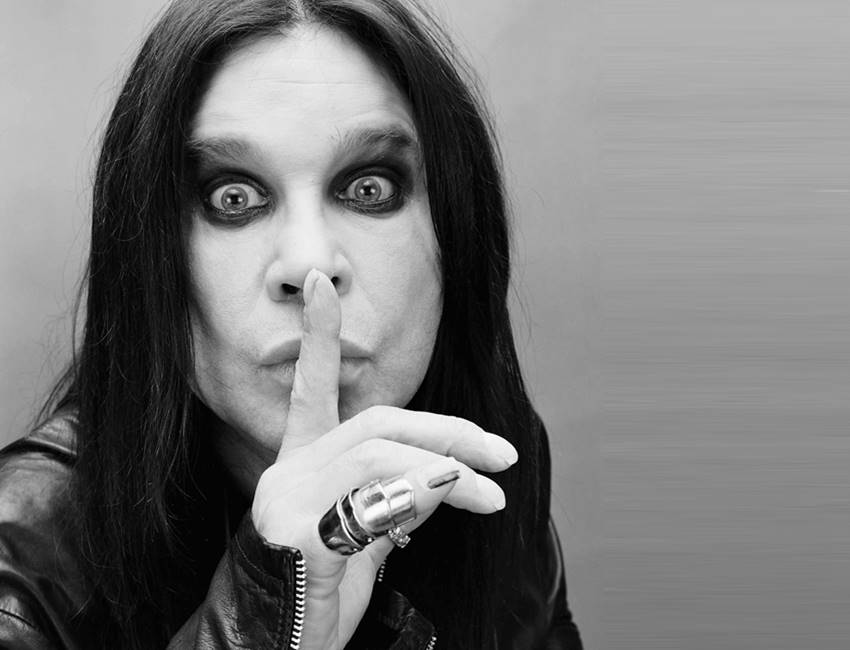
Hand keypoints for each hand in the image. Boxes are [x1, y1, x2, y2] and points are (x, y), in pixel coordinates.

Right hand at [249, 270, 514, 649]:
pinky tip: (449, 499)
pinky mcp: (296, 538)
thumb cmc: (322, 591)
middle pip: (376, 426)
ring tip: (491, 497)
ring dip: (446, 473)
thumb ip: (399, 496)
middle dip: (448, 433)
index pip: (310, 391)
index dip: (316, 336)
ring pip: (377, 459)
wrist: (276, 645)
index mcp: (301, 465)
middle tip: (502, 455)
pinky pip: (368, 510)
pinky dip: (415, 501)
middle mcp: (289, 474)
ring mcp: (286, 503)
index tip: (322, 283)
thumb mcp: (369, 536)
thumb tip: (449, 471)